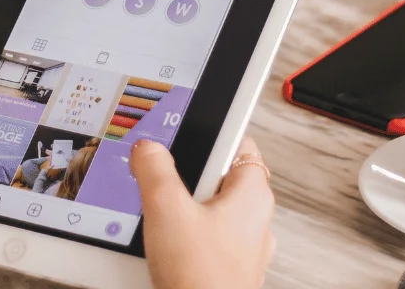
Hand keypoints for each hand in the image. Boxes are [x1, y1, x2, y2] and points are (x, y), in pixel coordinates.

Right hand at [132, 136, 275, 288]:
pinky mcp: (228, 270)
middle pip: (219, 177)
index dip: (212, 132)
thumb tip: (148, 149)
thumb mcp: (166, 210)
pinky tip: (165, 249)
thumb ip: (155, 170)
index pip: (241, 141)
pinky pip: (206, 241)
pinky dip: (186, 239)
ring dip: (185, 211)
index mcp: (253, 193)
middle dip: (189, 177)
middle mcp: (256, 219)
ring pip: (211, 212)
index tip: (187, 130)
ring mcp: (244, 248)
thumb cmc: (200, 277)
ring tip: (162, 220)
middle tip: (165, 182)